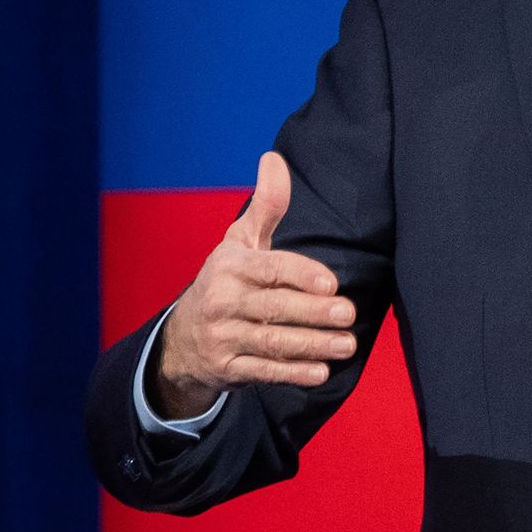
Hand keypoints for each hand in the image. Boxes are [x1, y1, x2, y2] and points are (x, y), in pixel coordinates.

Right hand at [150, 152, 356, 417]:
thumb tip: (275, 158)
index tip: (332, 283)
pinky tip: (321, 372)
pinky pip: (263, 371)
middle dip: (313, 313)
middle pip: (273, 308)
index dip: (300, 275)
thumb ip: (265, 205)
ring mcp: (222, 336)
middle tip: (349, 315)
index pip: (269, 269)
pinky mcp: (227, 367)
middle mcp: (222, 301)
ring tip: (346, 345)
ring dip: (311, 346)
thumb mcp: (240, 241)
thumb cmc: (226, 280)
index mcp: (230, 266)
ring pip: (271, 342)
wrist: (182, 338)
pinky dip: (291, 373)